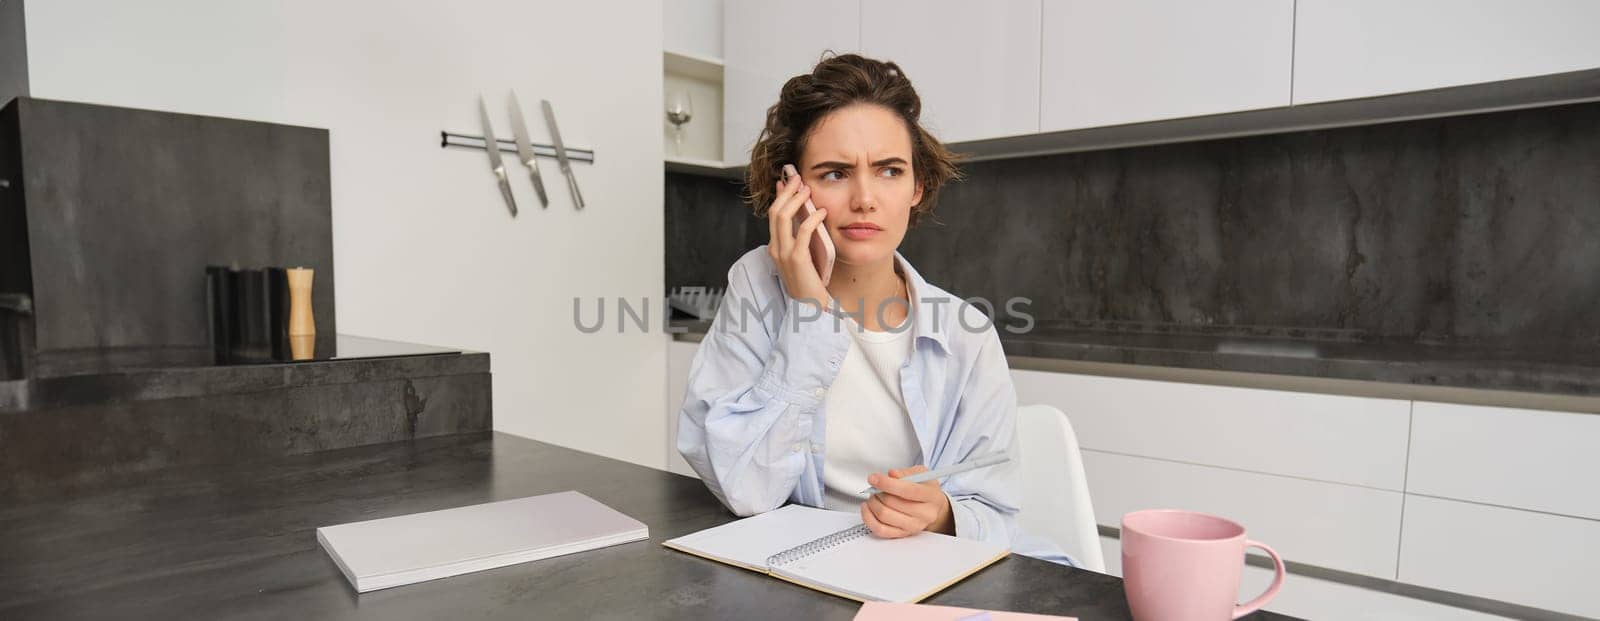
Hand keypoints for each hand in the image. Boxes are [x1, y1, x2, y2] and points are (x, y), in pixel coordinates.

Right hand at [766, 170, 830, 308]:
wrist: (811, 307)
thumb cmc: (811, 282)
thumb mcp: (803, 257)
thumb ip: (801, 239)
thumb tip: (806, 217)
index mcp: (775, 248)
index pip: (773, 215)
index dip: (779, 196)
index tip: (787, 180)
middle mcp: (775, 249)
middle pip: (774, 212)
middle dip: (786, 192)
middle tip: (798, 178)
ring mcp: (784, 254)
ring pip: (782, 217)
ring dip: (795, 199)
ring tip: (807, 189)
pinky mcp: (796, 259)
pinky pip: (802, 232)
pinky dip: (812, 218)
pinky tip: (822, 212)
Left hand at [860, 466, 954, 537]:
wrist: (931, 507)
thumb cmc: (925, 488)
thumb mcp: (921, 474)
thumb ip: (906, 472)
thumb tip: (892, 474)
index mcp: (932, 497)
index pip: (908, 491)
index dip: (888, 484)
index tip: (874, 478)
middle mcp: (925, 514)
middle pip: (893, 503)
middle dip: (878, 492)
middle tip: (874, 485)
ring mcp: (913, 526)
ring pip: (884, 516)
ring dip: (873, 503)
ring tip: (873, 495)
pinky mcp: (902, 534)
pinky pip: (880, 529)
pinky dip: (868, 517)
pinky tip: (868, 507)